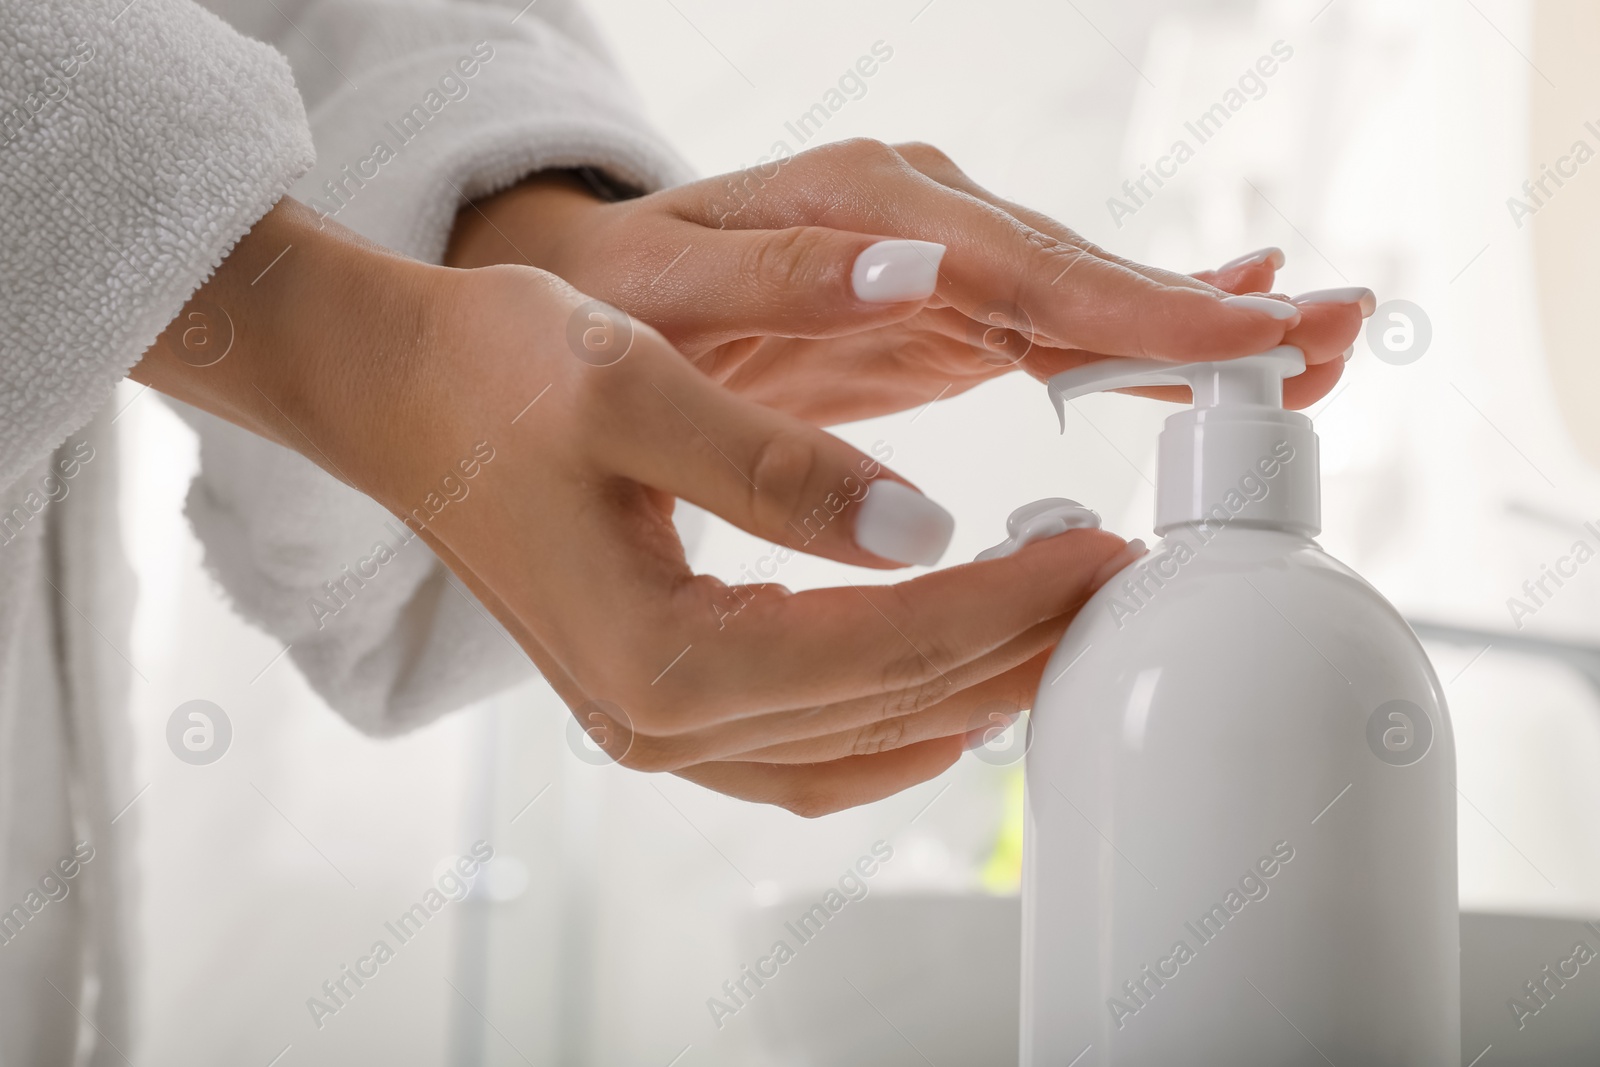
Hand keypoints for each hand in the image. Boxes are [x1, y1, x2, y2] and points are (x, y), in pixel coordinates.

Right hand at [134, 198, 1144, 815]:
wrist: (401, 396)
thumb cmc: (495, 376)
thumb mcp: (636, 388)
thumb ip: (780, 471)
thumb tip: (920, 530)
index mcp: (659, 654)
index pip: (884, 647)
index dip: (1006, 601)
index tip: (1100, 550)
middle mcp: (657, 722)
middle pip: (886, 706)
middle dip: (1012, 646)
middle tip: (1109, 588)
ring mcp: (652, 729)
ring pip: (855, 740)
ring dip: (964, 687)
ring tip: (1053, 627)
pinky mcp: (653, 706)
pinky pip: (798, 757)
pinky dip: (886, 732)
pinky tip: (946, 699)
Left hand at [444, 139, 1371, 425]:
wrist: (580, 301)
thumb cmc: (610, 306)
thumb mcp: (668, 295)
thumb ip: (794, 276)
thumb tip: (921, 266)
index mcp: (864, 212)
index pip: (1024, 264)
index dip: (1137, 307)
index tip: (1240, 336)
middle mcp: (920, 224)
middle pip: (1088, 271)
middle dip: (1207, 311)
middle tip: (1330, 336)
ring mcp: (940, 263)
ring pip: (1092, 297)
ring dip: (1202, 322)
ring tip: (1318, 340)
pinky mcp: (945, 308)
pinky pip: (1061, 324)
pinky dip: (1143, 333)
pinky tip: (1220, 327)